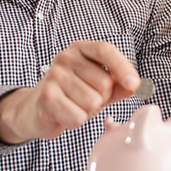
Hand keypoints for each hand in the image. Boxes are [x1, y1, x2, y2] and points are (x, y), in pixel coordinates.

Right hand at [0, 41, 140, 143]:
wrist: (35, 110)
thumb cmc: (70, 96)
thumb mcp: (97, 87)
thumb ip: (118, 85)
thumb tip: (135, 86)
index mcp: (80, 49)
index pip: (106, 50)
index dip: (123, 67)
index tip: (134, 84)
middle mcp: (65, 58)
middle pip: (104, 82)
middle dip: (102, 98)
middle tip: (85, 99)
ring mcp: (53, 76)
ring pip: (93, 102)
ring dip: (88, 111)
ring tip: (74, 106)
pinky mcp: (46, 97)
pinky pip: (78, 116)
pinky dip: (76, 121)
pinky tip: (65, 114)